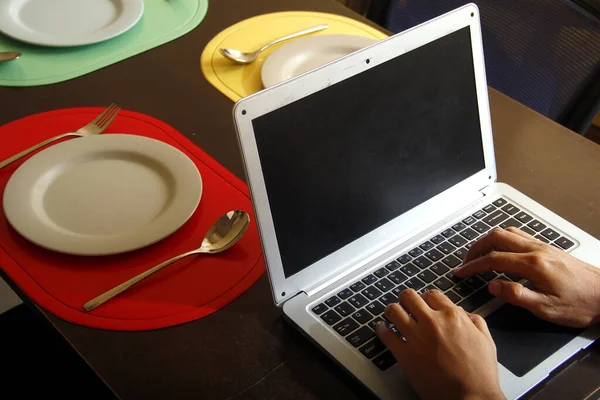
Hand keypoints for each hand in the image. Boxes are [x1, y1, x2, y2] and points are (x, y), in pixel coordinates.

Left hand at [376, 289, 504, 399]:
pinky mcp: (404, 354)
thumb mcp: (486, 341)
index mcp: (452, 316)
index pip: (431, 294)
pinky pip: (385, 334)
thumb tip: (465, 314)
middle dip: (406, 299)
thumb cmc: (479, 374)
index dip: (426, 298)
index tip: (423, 303)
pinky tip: (383, 329)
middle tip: (405, 305)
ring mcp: (416, 337)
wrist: (471, 397)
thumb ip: (475, 322)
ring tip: (392, 315)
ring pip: (393, 310)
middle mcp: (432, 322)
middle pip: (409, 296)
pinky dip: (381, 329)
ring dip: (392, 311)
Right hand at [455, 227, 599, 327]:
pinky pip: (520, 234)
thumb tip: (494, 286)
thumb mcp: (546, 308)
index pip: (493, 259)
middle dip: (477, 247)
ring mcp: (544, 246)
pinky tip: (503, 250)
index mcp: (533, 264)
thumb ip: (516, 296)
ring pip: (509, 232)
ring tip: (480, 253)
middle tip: (466, 260)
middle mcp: (537, 250)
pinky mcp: (549, 248)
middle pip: (497, 237)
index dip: (473, 266)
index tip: (461, 272)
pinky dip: (504, 239)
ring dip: (489, 240)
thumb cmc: (581, 304)